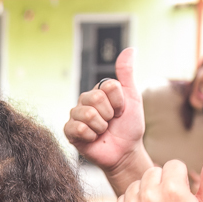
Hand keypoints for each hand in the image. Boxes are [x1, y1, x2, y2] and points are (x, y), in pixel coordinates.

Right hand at [63, 48, 144, 171]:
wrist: (125, 152)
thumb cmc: (129, 126)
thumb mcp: (132, 98)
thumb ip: (126, 74)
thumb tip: (130, 49)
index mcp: (98, 91)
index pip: (108, 86)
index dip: (119, 102)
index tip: (121, 110)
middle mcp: (84, 101)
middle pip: (95, 98)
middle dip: (109, 115)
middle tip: (111, 122)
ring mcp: (76, 116)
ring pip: (87, 114)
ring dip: (101, 127)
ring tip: (103, 131)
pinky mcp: (70, 132)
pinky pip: (77, 128)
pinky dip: (91, 136)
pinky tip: (94, 139)